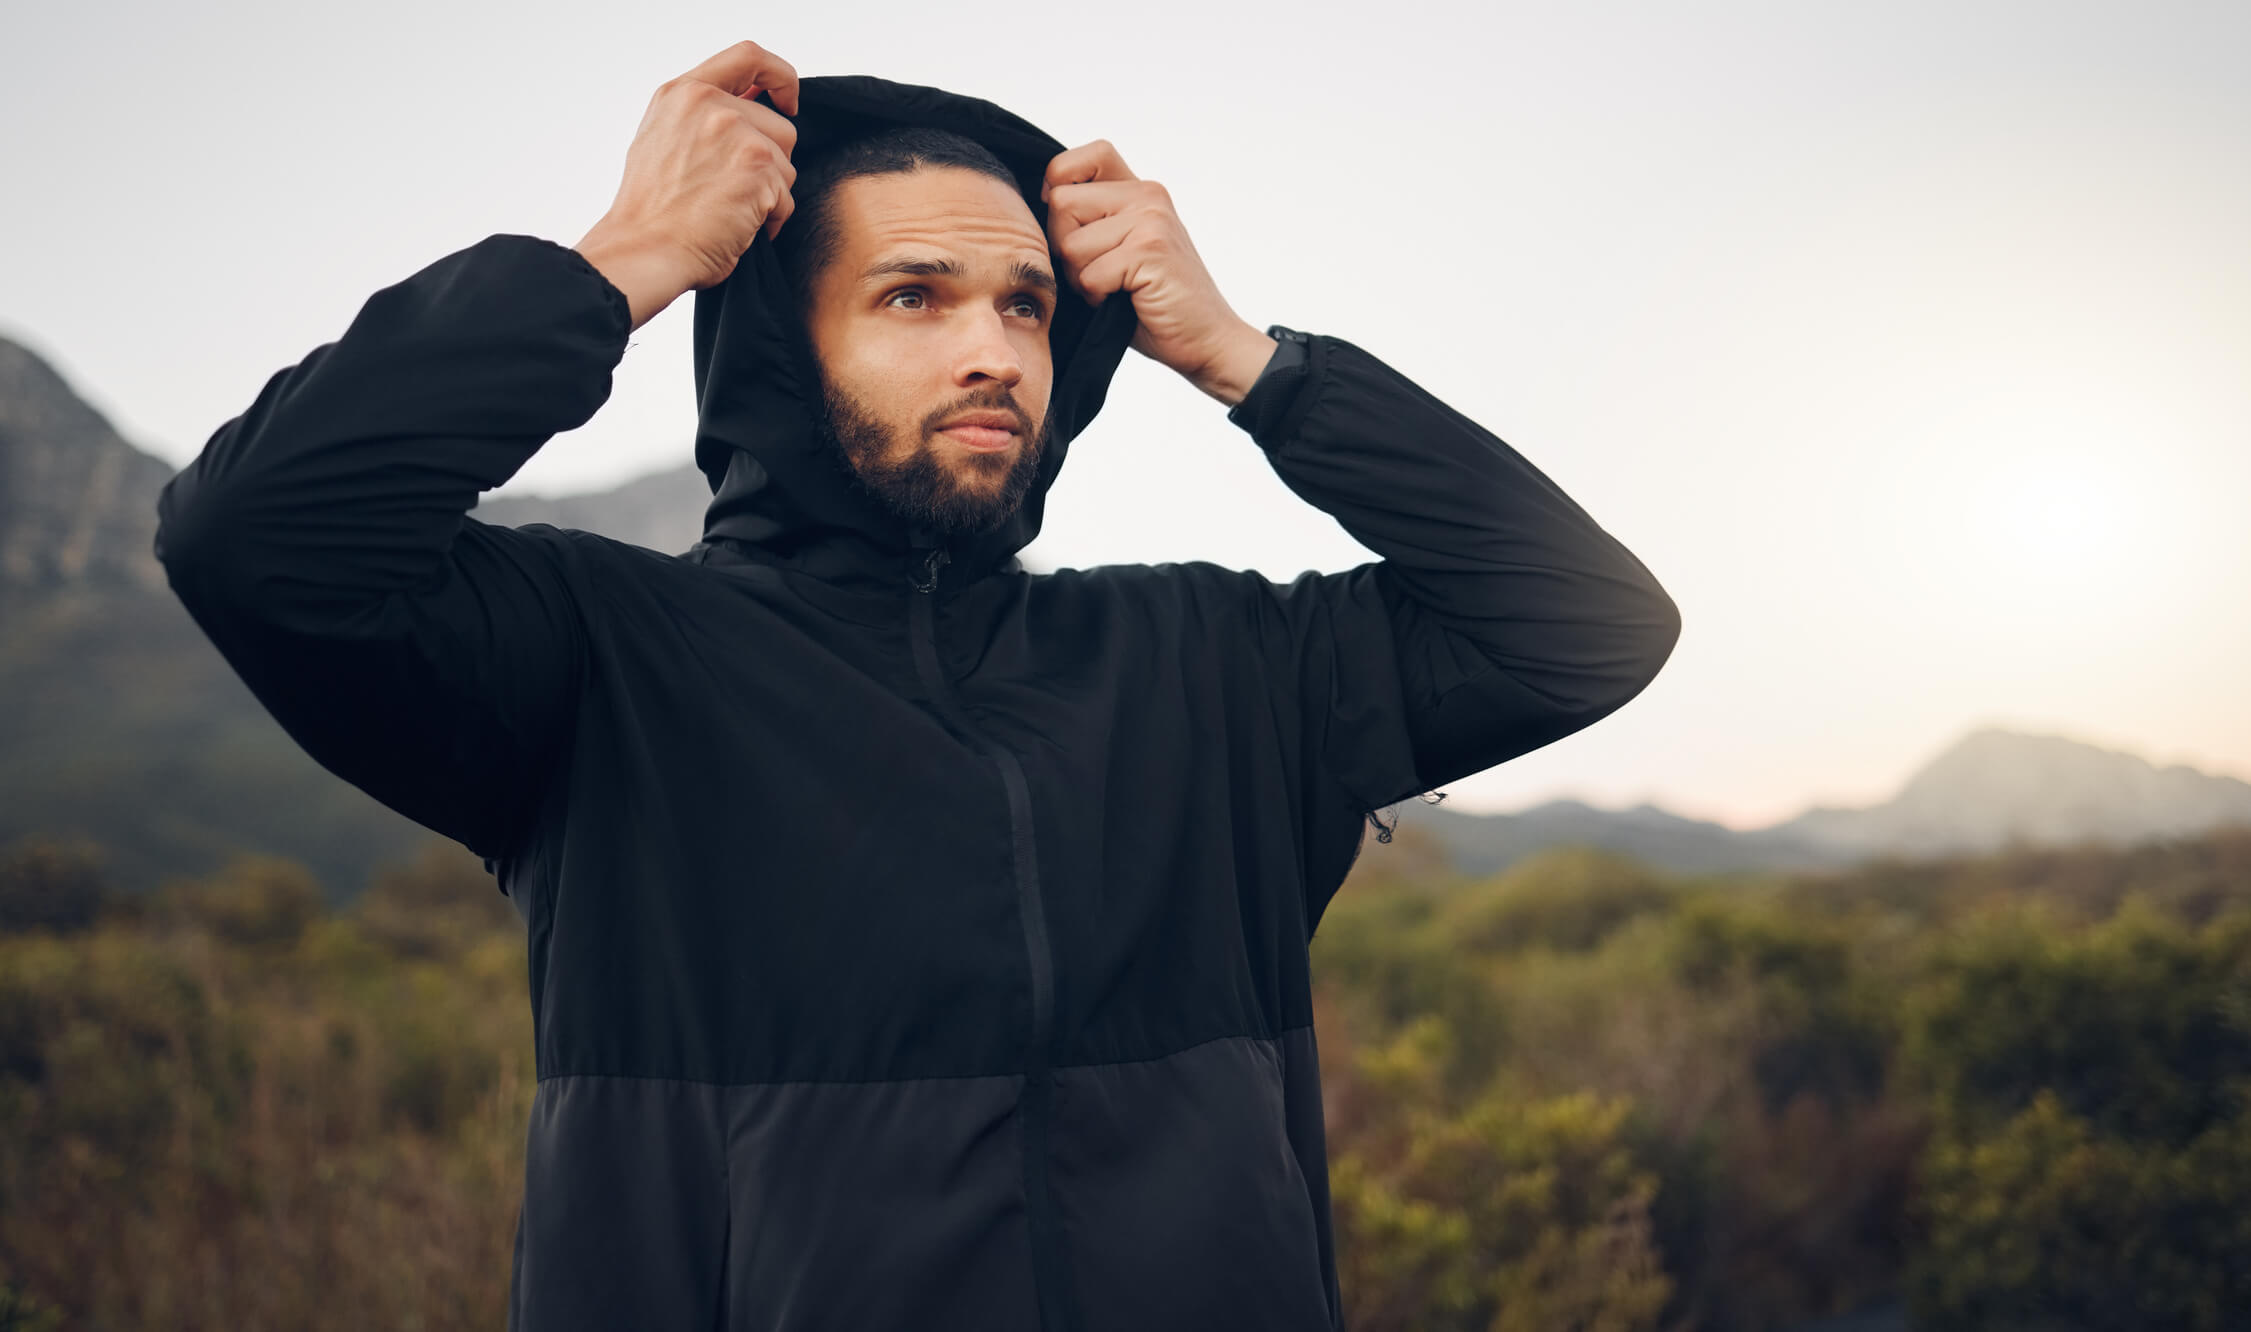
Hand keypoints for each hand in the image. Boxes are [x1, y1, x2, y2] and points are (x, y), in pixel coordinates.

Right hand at [574, 41, 800, 329]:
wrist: (643, 249)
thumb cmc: (652, 210)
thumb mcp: (663, 138)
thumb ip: (702, 113)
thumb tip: (754, 102)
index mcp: (682, 92)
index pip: (748, 56)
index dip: (779, 76)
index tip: (788, 100)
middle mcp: (709, 104)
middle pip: (780, 127)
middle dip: (770, 165)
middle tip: (731, 192)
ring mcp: (736, 134)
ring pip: (787, 165)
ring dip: (770, 194)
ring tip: (729, 212)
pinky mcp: (758, 168)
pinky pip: (786, 199)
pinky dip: (770, 221)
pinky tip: (738, 229)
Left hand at [1043, 141, 1277, 405]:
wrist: (1207, 340)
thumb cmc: (1154, 303)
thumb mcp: (1121, 249)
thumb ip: (1091, 220)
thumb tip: (1037, 206)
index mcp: (1139, 190)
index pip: (1085, 157)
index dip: (1061, 184)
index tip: (1069, 224)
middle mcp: (1147, 195)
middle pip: (1060, 203)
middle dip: (1065, 247)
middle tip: (1101, 273)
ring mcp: (1150, 220)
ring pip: (1069, 242)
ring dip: (1082, 277)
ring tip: (1116, 289)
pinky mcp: (1149, 250)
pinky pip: (1088, 273)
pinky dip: (1097, 298)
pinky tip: (1126, 301)